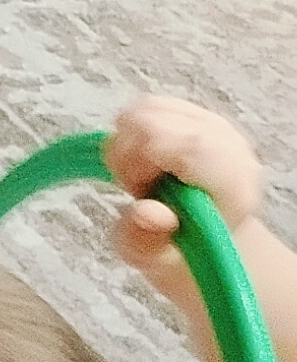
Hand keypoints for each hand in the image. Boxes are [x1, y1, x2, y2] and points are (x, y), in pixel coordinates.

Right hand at [109, 94, 261, 311]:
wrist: (205, 234)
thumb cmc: (177, 249)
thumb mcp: (153, 258)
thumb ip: (145, 240)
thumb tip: (146, 212)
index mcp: (232, 187)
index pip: (191, 147)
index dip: (144, 160)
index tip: (133, 188)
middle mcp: (233, 149)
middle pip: (160, 122)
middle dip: (128, 153)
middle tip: (133, 185)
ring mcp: (219, 127)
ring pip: (150, 109)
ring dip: (128, 141)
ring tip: (138, 172)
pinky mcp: (200, 114)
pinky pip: (150, 104)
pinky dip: (132, 129)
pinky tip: (141, 156)